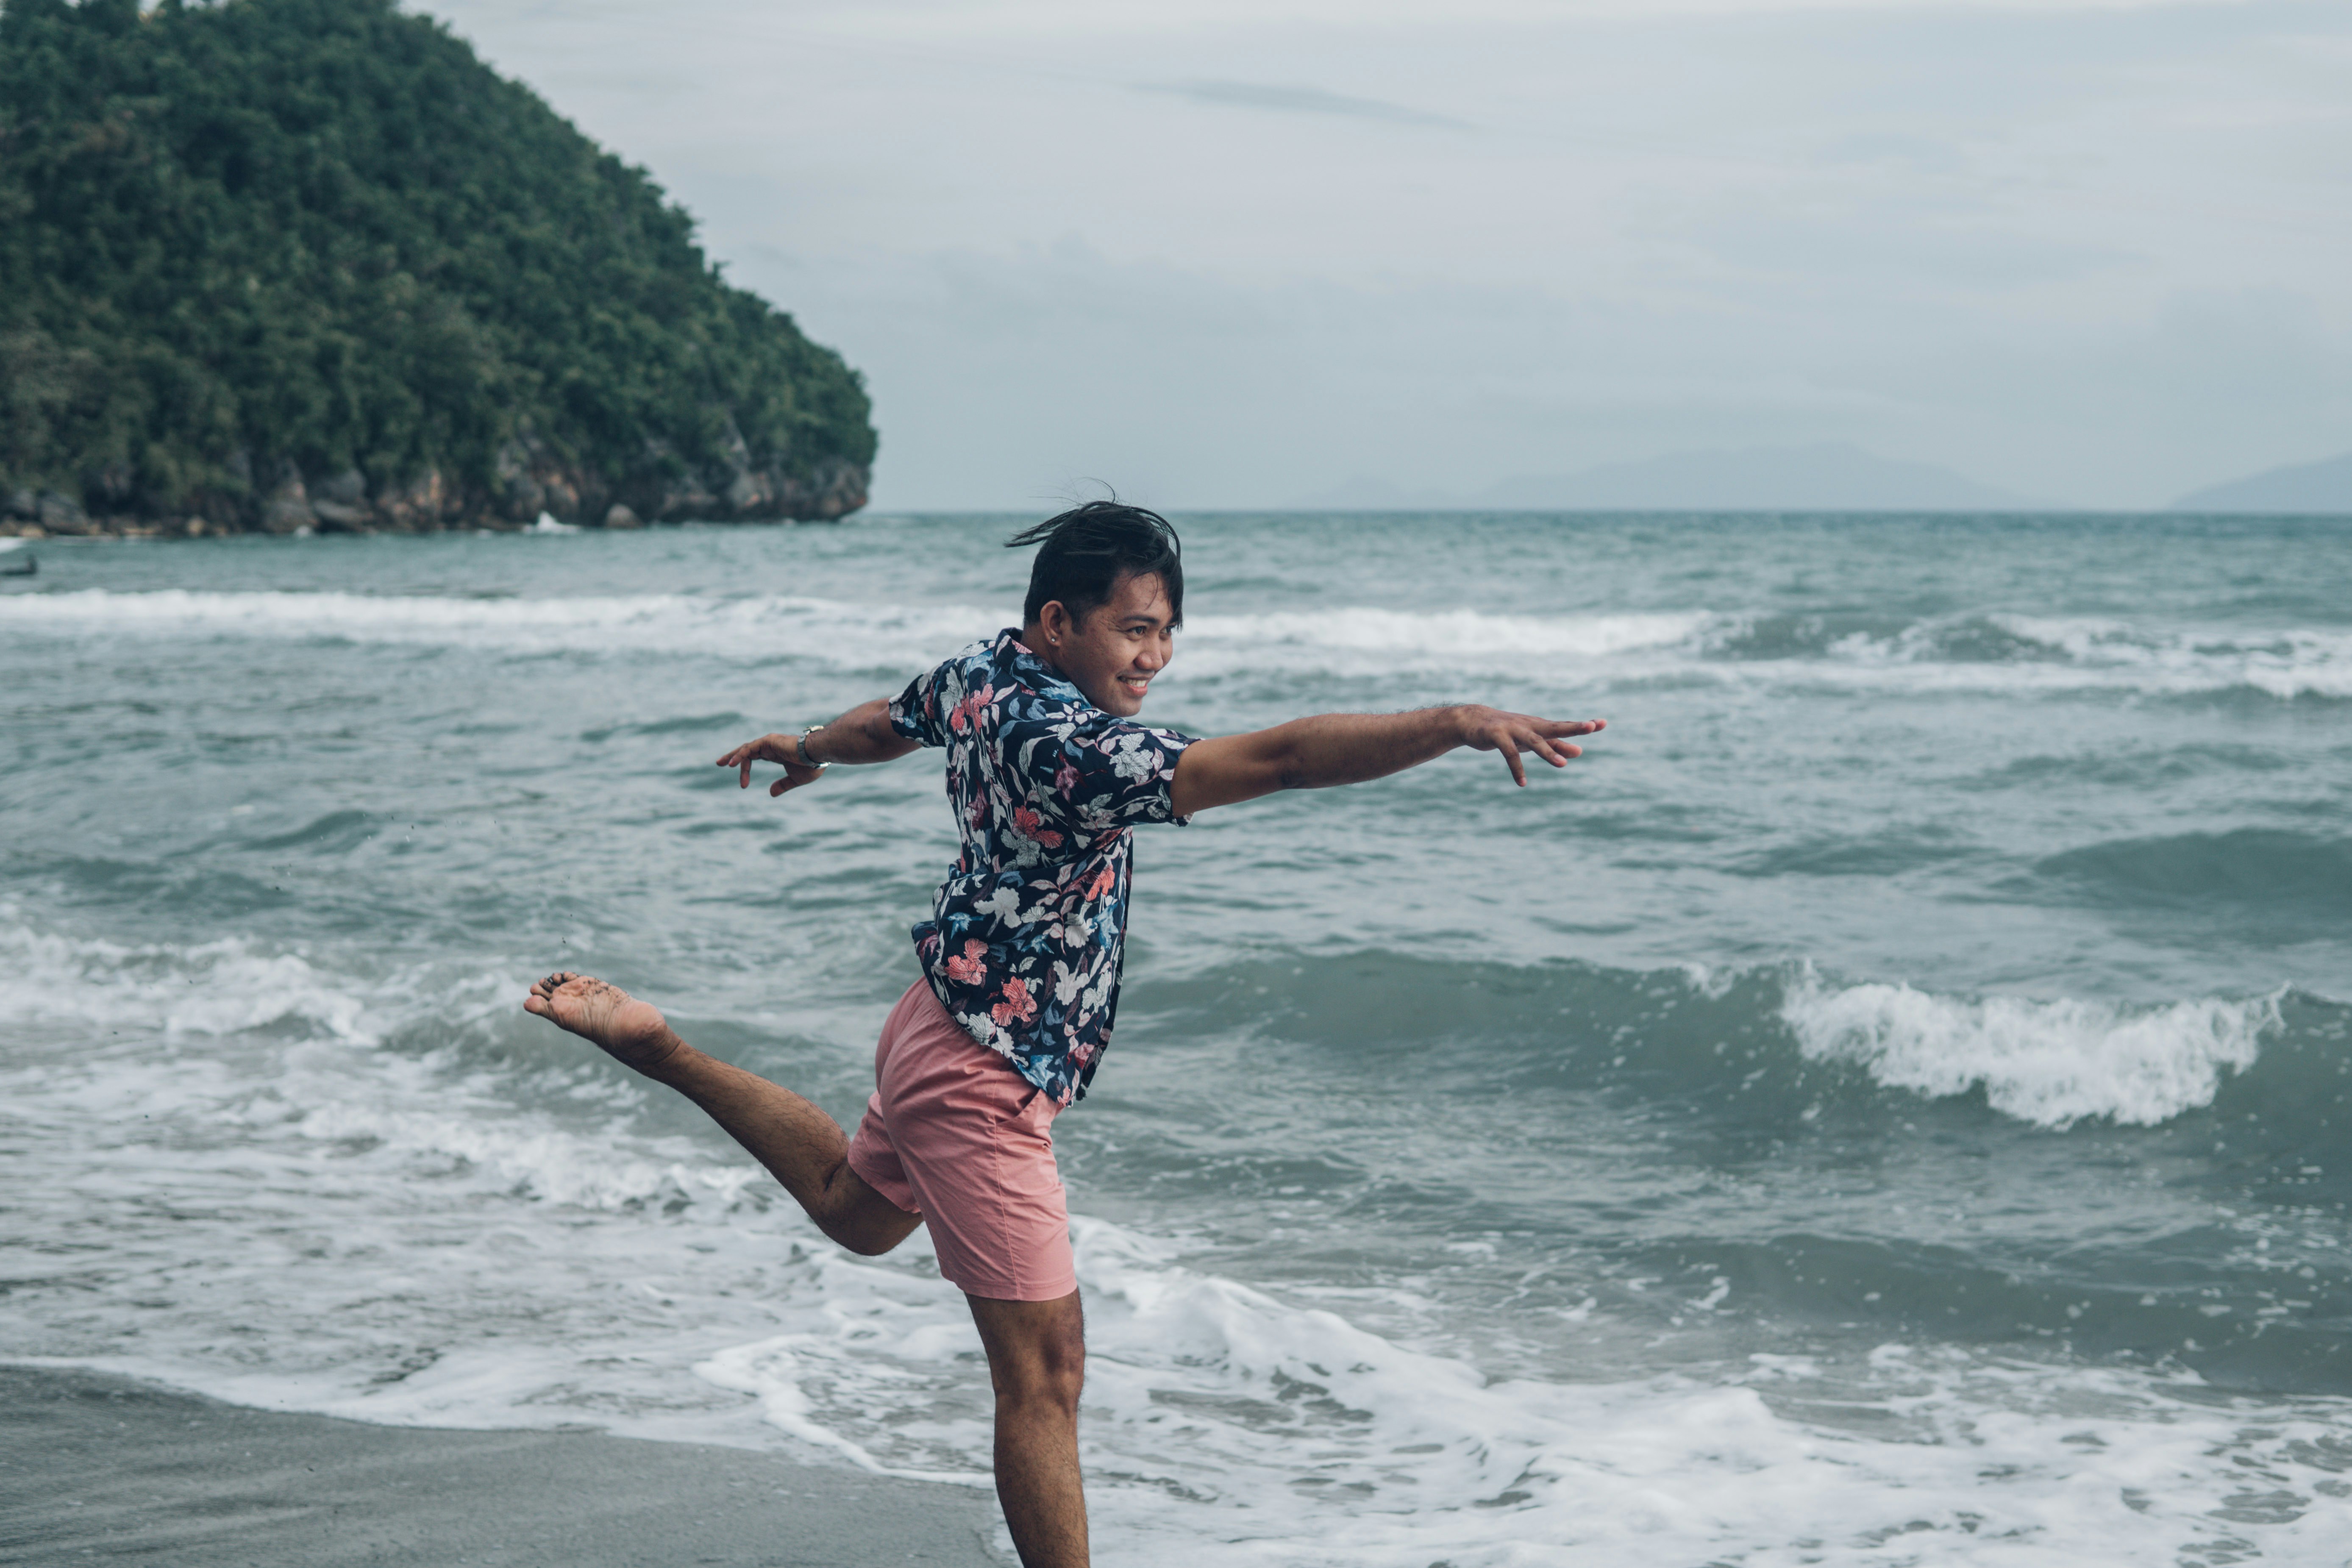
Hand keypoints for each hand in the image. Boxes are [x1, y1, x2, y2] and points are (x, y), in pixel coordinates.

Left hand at [715, 733, 824, 797]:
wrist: (818, 756)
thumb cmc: (811, 766)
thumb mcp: (795, 780)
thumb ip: (782, 785)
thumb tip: (770, 793)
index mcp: (775, 753)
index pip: (754, 756)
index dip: (744, 765)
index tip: (742, 783)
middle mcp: (770, 746)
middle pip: (746, 750)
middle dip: (732, 756)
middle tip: (719, 763)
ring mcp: (768, 742)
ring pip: (746, 749)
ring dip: (733, 757)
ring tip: (722, 764)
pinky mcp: (768, 741)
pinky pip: (749, 748)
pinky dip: (740, 755)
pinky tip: (731, 764)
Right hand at [1453, 707, 1604, 786]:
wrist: (1471, 721)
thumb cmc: (1507, 731)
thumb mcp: (1532, 738)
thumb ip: (1556, 745)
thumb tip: (1580, 751)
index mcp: (1540, 725)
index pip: (1565, 726)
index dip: (1583, 726)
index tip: (1603, 723)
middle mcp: (1529, 725)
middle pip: (1554, 727)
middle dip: (1573, 727)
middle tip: (1591, 727)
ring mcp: (1513, 729)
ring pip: (1534, 740)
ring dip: (1548, 751)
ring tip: (1562, 764)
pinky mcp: (1497, 736)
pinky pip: (1509, 754)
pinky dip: (1517, 769)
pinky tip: (1523, 783)